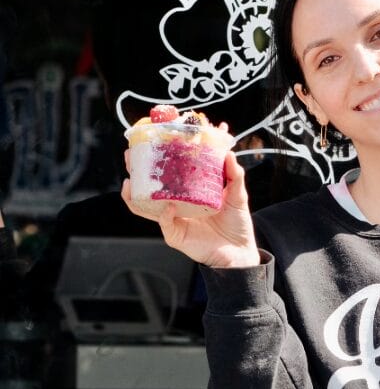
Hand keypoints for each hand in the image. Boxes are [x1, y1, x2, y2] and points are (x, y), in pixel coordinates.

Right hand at [121, 150, 259, 267]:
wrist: (240, 251)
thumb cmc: (236, 222)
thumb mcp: (237, 194)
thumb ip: (234, 175)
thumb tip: (228, 153)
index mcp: (188, 190)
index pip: (170, 170)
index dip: (160, 155)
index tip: (155, 137)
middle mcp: (176, 202)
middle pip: (150, 185)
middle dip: (137, 170)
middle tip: (131, 154)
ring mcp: (174, 219)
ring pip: (146, 206)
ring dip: (135, 194)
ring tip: (129, 180)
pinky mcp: (176, 235)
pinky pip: (165, 223)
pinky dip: (164, 215)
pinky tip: (168, 205)